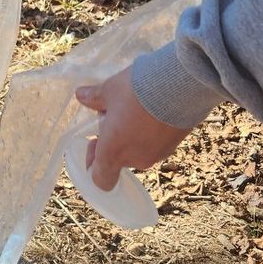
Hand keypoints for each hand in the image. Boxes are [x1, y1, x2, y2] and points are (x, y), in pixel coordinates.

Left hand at [75, 66, 192, 190]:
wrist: (181, 83)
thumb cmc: (136, 90)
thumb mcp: (110, 89)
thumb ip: (94, 98)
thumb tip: (81, 96)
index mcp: (113, 152)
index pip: (101, 179)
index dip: (93, 164)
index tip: (95, 141)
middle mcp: (136, 159)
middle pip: (120, 157)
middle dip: (116, 137)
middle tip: (117, 111)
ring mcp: (159, 153)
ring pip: (140, 148)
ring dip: (135, 133)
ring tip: (138, 105)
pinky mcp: (177, 143)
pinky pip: (158, 141)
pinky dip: (153, 129)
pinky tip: (156, 106)